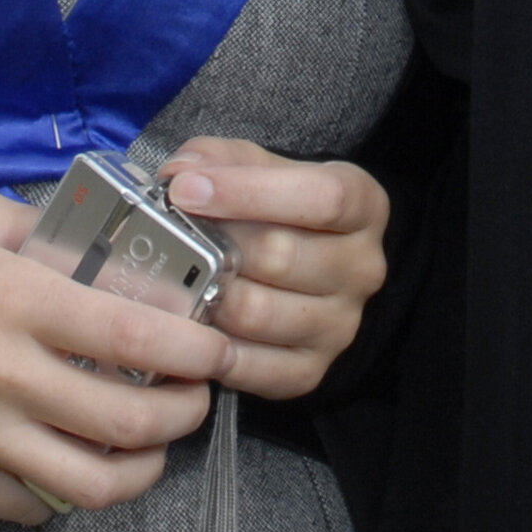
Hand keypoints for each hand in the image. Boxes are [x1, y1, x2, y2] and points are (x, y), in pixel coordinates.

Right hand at [0, 191, 223, 525]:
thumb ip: (48, 228)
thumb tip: (111, 239)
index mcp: (14, 299)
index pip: (131, 337)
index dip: (192, 348)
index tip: (217, 345)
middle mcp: (0, 373)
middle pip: (124, 420)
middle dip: (183, 413)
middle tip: (199, 396)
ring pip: (88, 481)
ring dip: (143, 469)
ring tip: (157, 445)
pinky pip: (29, 506)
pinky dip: (69, 495)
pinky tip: (85, 464)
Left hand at [162, 139, 390, 402]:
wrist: (307, 269)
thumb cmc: (278, 210)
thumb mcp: (260, 167)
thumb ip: (221, 159)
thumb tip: (180, 172)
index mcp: (364, 206)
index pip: (322, 198)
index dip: (248, 192)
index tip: (186, 189)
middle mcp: (363, 268)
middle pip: (281, 257)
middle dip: (215, 244)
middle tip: (168, 236)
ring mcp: (340, 326)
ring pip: (258, 314)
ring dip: (206, 295)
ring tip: (175, 278)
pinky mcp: (310, 371)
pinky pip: (251, 367)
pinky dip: (209, 348)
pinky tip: (187, 324)